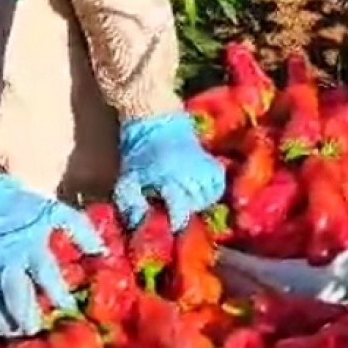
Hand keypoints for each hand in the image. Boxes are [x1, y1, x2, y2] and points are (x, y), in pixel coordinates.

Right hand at [0, 173, 105, 336]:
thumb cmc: (24, 210)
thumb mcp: (56, 212)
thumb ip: (80, 231)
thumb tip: (102, 253)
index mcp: (29, 244)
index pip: (45, 272)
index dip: (58, 292)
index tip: (69, 307)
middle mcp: (4, 259)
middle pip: (13, 293)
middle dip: (25, 315)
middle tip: (35, 329)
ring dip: (3, 323)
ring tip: (17, 333)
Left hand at [113, 112, 226, 231]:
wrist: (155, 121)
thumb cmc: (139, 153)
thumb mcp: (128, 179)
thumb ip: (131, 203)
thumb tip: (138, 224)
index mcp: (168, 177)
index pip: (180, 209)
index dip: (175, 222)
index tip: (169, 225)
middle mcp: (190, 172)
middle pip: (196, 204)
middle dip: (185, 211)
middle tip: (174, 210)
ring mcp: (203, 166)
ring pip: (210, 196)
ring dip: (199, 203)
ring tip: (185, 201)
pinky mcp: (211, 161)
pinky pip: (219, 184)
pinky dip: (212, 191)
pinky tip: (199, 192)